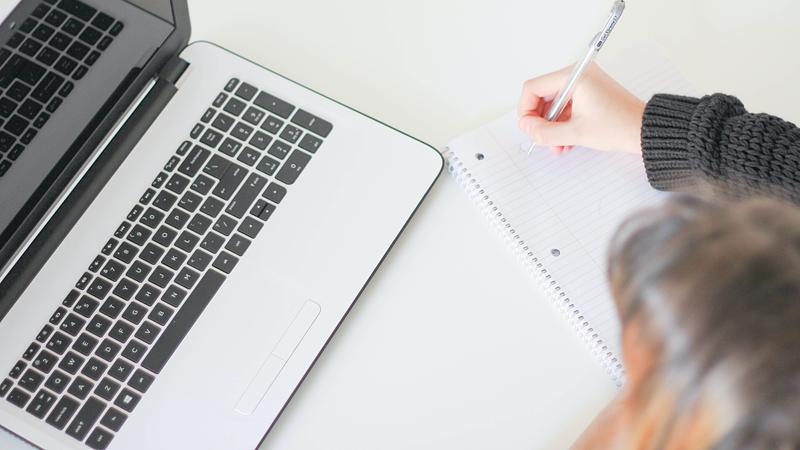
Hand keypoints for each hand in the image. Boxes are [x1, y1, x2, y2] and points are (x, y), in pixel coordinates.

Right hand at [517, 63, 644, 153]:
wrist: (645, 131)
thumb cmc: (619, 126)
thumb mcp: (576, 133)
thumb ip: (545, 132)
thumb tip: (527, 128)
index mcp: (574, 77)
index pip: (533, 88)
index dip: (526, 110)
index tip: (528, 128)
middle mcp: (578, 75)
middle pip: (542, 96)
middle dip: (540, 121)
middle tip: (541, 138)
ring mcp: (584, 84)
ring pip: (553, 105)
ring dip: (551, 126)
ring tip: (557, 145)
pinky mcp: (589, 94)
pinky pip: (566, 107)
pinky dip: (562, 124)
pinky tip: (566, 141)